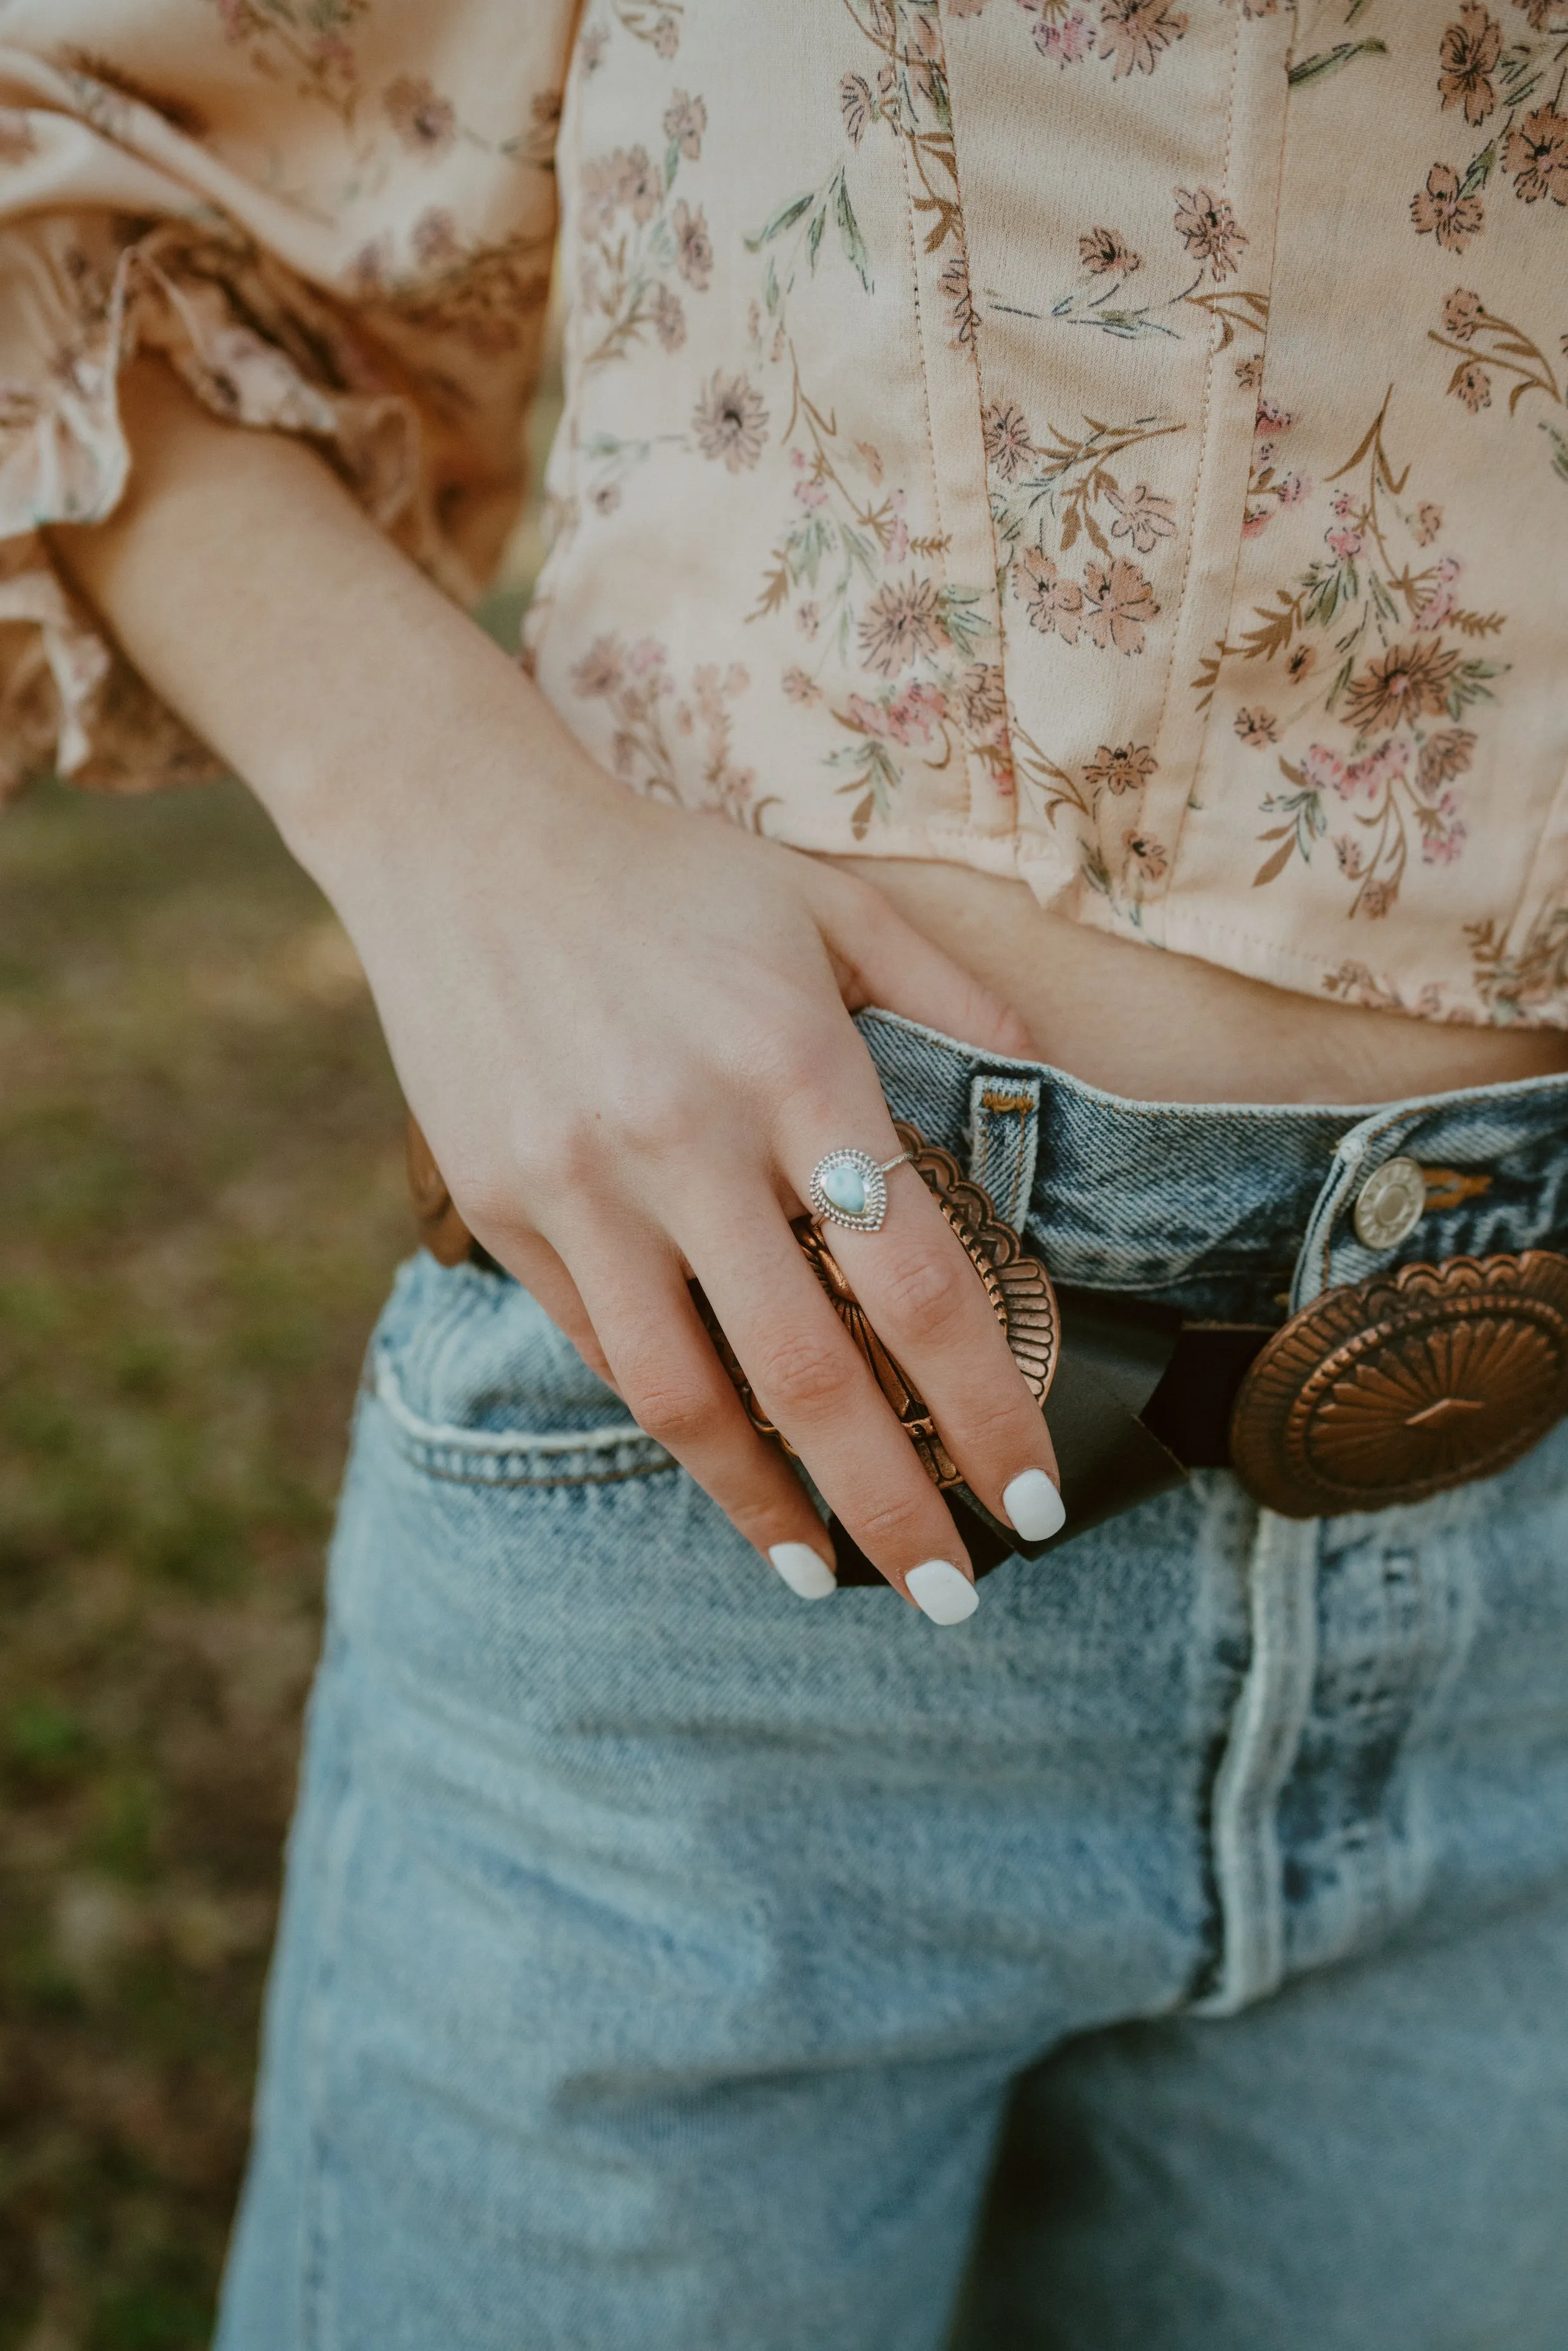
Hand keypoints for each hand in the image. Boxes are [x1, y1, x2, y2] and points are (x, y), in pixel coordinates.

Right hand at [344, 777, 1062, 1620]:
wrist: (464, 838)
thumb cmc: (667, 874)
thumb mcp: (826, 900)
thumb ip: (948, 986)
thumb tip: (1046, 1070)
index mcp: (795, 1067)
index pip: (914, 1285)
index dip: (983, 1408)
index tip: (1028, 1497)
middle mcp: (688, 1142)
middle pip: (808, 1376)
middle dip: (891, 1507)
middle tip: (953, 1595)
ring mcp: (582, 1186)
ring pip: (684, 1396)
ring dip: (766, 1507)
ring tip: (823, 1573)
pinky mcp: (502, 1208)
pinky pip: (601, 1345)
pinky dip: (671, 1415)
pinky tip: (723, 1462)